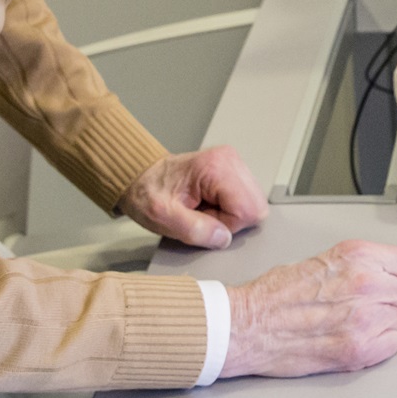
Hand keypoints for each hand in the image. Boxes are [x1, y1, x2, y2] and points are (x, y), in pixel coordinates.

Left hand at [116, 147, 267, 249]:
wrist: (140, 177)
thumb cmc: (147, 192)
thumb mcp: (162, 217)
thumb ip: (194, 230)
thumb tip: (224, 238)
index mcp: (216, 167)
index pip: (248, 210)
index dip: (226, 224)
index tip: (202, 219)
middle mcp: (230, 160)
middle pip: (256, 207)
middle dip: (230, 220)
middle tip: (203, 214)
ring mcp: (233, 163)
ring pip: (254, 204)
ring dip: (230, 214)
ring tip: (203, 208)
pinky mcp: (233, 170)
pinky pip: (246, 200)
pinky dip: (229, 208)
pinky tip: (208, 203)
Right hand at [222, 240, 396, 377]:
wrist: (247, 325)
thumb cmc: (275, 294)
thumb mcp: (324, 258)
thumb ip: (363, 264)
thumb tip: (393, 274)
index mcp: (358, 256)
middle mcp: (366, 284)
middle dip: (395, 300)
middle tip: (369, 305)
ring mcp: (365, 319)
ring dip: (383, 323)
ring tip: (350, 321)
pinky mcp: (358, 349)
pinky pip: (392, 345)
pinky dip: (377, 345)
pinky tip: (352, 338)